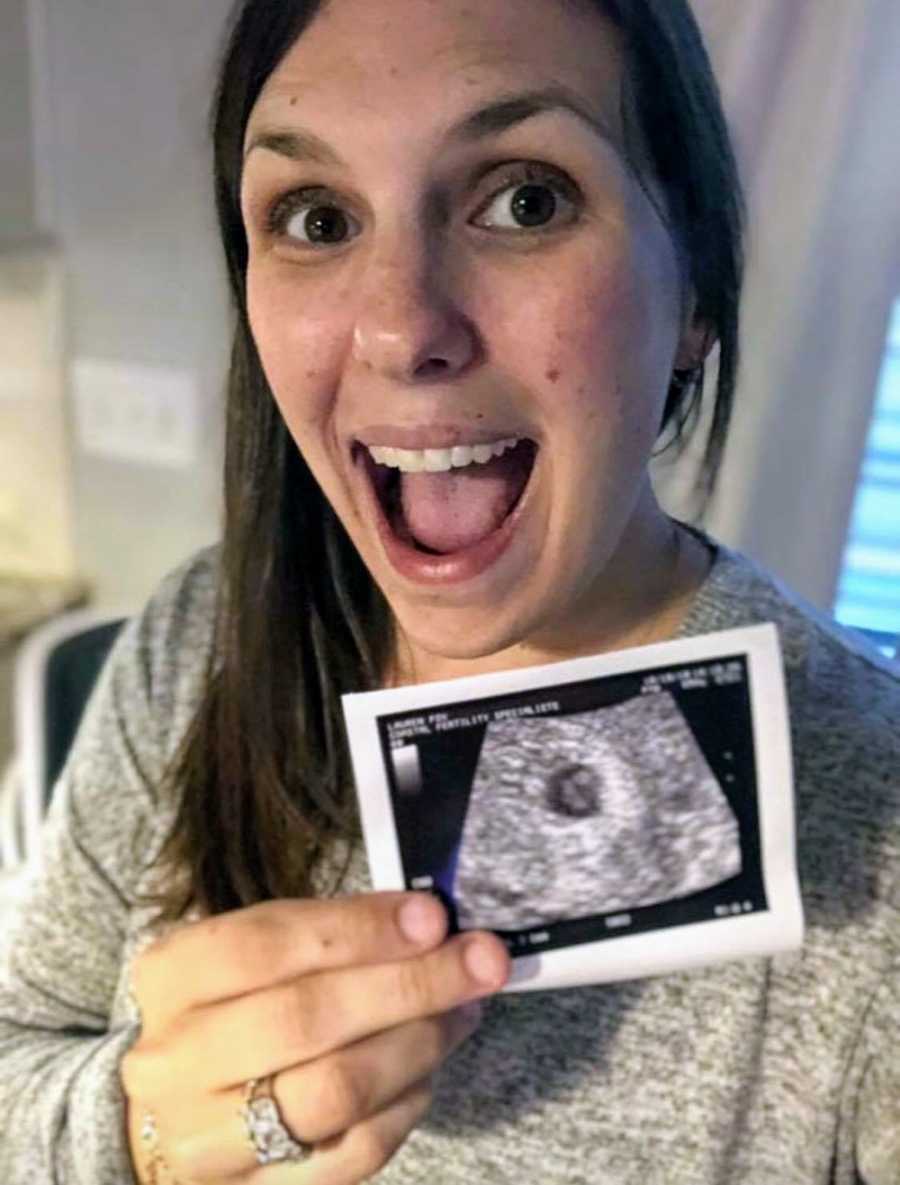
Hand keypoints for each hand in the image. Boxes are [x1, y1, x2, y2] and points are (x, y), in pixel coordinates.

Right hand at [121, 892, 509, 1182]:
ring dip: (419, 1043)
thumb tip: (428, 923)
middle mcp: (174, 1061)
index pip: (265, 945)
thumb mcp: (253, 953)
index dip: (358, 929)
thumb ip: (327, 934)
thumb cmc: (232, 1009)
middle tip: (480, 959)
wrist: (174, 1111)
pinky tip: (430, 1067)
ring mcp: (208, 1140)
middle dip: (409, 984)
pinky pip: (351, 1156)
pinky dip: (405, 1106)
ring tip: (465, 1008)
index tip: (432, 917)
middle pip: (306, 1019)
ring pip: (335, 1092)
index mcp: (170, 978)